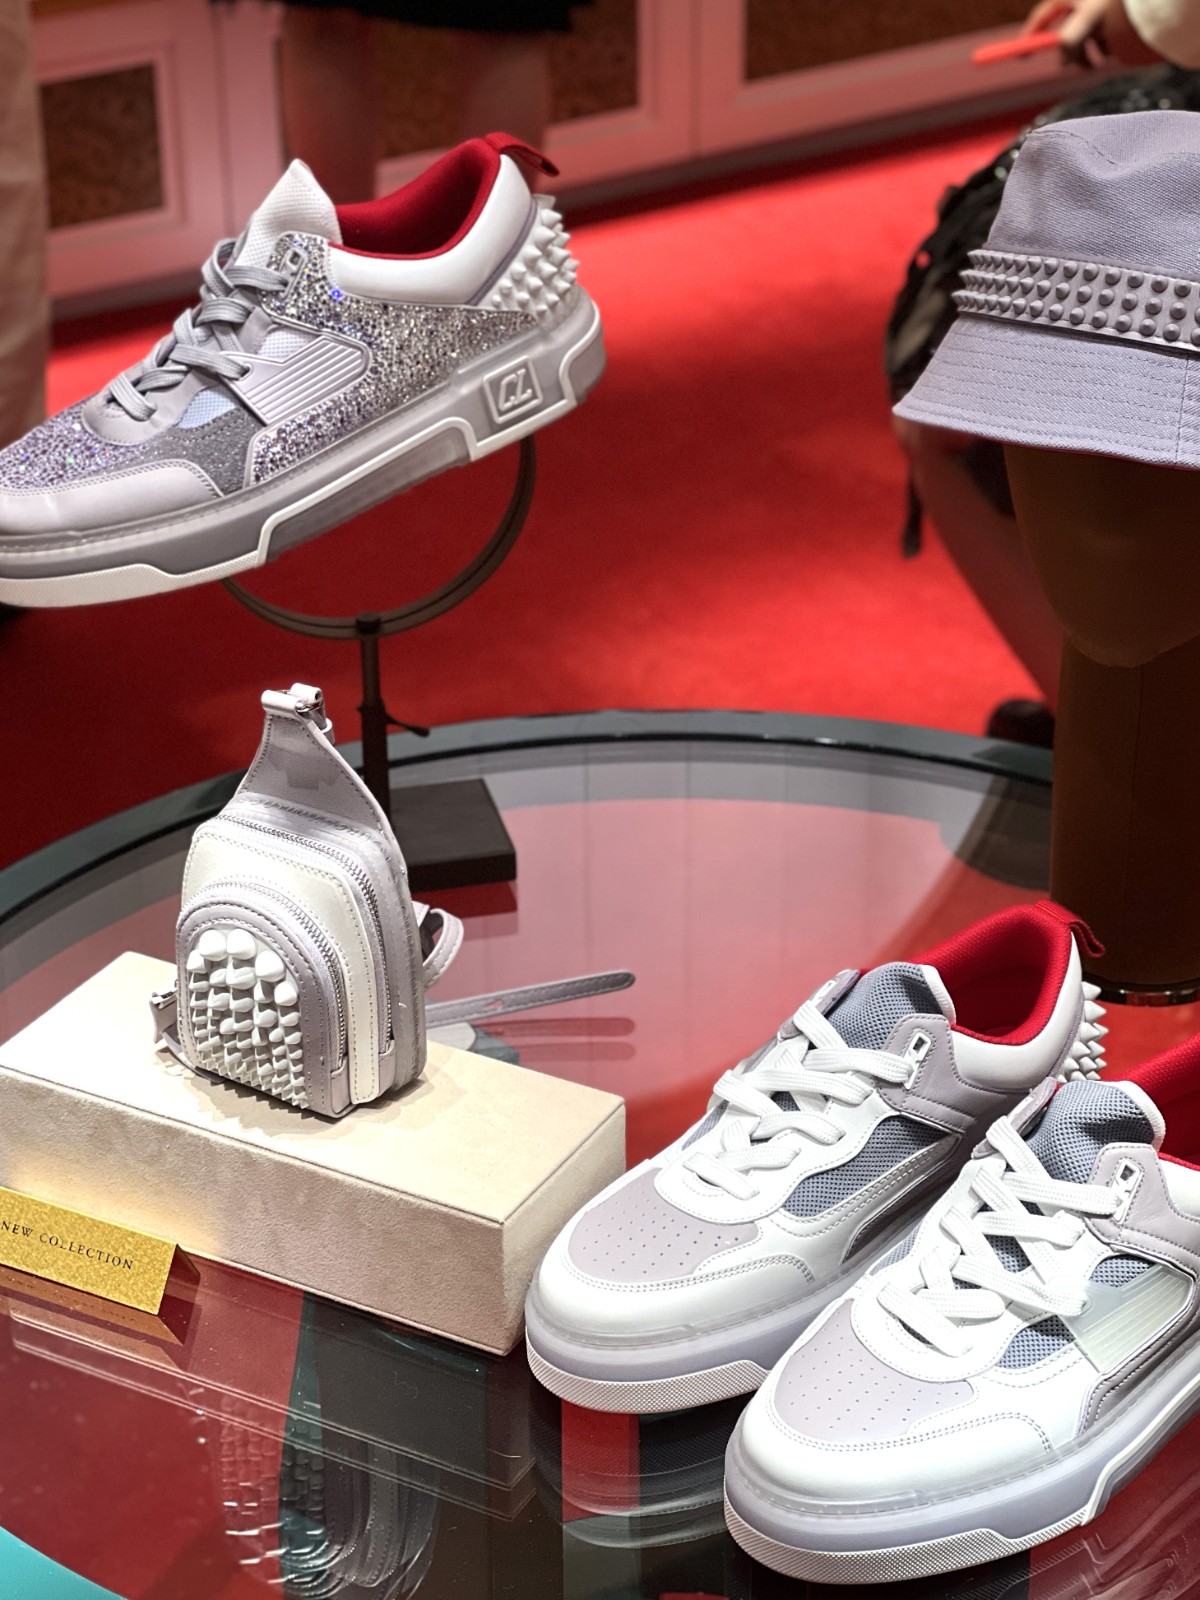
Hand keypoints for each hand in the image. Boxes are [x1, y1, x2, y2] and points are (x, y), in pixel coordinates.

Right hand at [1023, 0, 1161, 63]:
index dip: (1030, 37)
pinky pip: (1101, 35)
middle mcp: (1081, 2)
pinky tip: (1115, 49)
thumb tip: (1064, 61)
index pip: (1042, 17)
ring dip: (1090, 52)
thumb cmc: (1114, 2)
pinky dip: (1105, 45)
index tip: (1023, 56)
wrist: (1146, 2)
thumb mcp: (1086, 21)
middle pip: (1065, 33)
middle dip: (1072, 53)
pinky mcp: (1111, 18)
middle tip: (1079, 67)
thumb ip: (1069, 42)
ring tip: (1102, 59)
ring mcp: (1096, 10)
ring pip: (1085, 37)